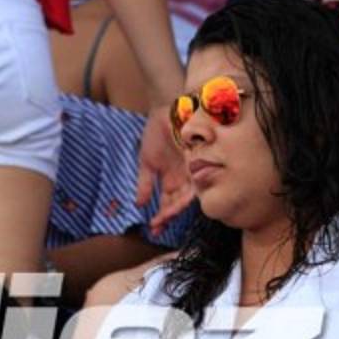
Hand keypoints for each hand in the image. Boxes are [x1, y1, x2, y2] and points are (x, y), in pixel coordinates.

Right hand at [137, 106, 193, 233]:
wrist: (168, 110)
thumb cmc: (158, 132)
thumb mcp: (147, 161)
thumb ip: (144, 183)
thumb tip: (138, 205)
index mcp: (171, 181)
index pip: (167, 203)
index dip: (161, 217)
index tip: (152, 228)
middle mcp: (184, 180)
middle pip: (178, 204)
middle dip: (167, 217)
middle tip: (157, 228)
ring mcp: (193, 172)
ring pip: (186, 197)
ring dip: (175, 209)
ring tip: (164, 218)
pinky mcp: (200, 163)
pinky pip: (196, 183)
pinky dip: (187, 193)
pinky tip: (177, 204)